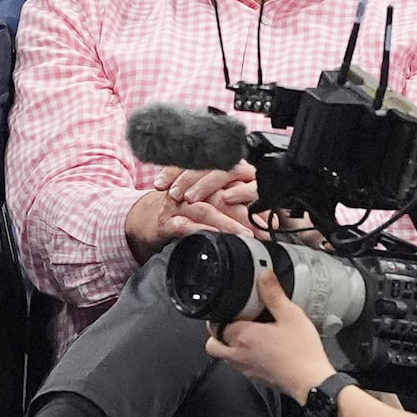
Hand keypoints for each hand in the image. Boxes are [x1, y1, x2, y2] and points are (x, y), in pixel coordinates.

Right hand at [125, 162, 258, 262]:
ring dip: (227, 223)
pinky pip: (183, 224)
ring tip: (245, 235)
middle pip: (222, 194)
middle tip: (263, 230)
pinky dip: (199, 230)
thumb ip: (237, 204)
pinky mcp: (165, 220)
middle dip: (245, 213)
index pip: (233, 180)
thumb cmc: (183, 211)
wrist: (145, 219)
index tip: (271, 213)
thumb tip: (270, 215)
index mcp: (206, 180)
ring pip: (205, 209)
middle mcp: (192, 187)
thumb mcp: (210, 202)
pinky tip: (212, 237)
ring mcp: (178, 203)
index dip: (252, 193)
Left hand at [208, 269, 335, 402]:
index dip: (223, 314)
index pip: (218, 324)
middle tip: (232, 321)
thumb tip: (263, 276)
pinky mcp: (255, 378)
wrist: (312, 383)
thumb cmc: (302, 352)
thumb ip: (274, 295)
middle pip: (213, 343)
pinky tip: (259, 349)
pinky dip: (241, 357)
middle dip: (217, 332)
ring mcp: (245, 369)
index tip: (234, 307)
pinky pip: (238, 366)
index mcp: (243, 336)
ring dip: (227, 345)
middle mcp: (239, 354)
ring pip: (223, 356)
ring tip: (245, 334)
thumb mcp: (291, 316)